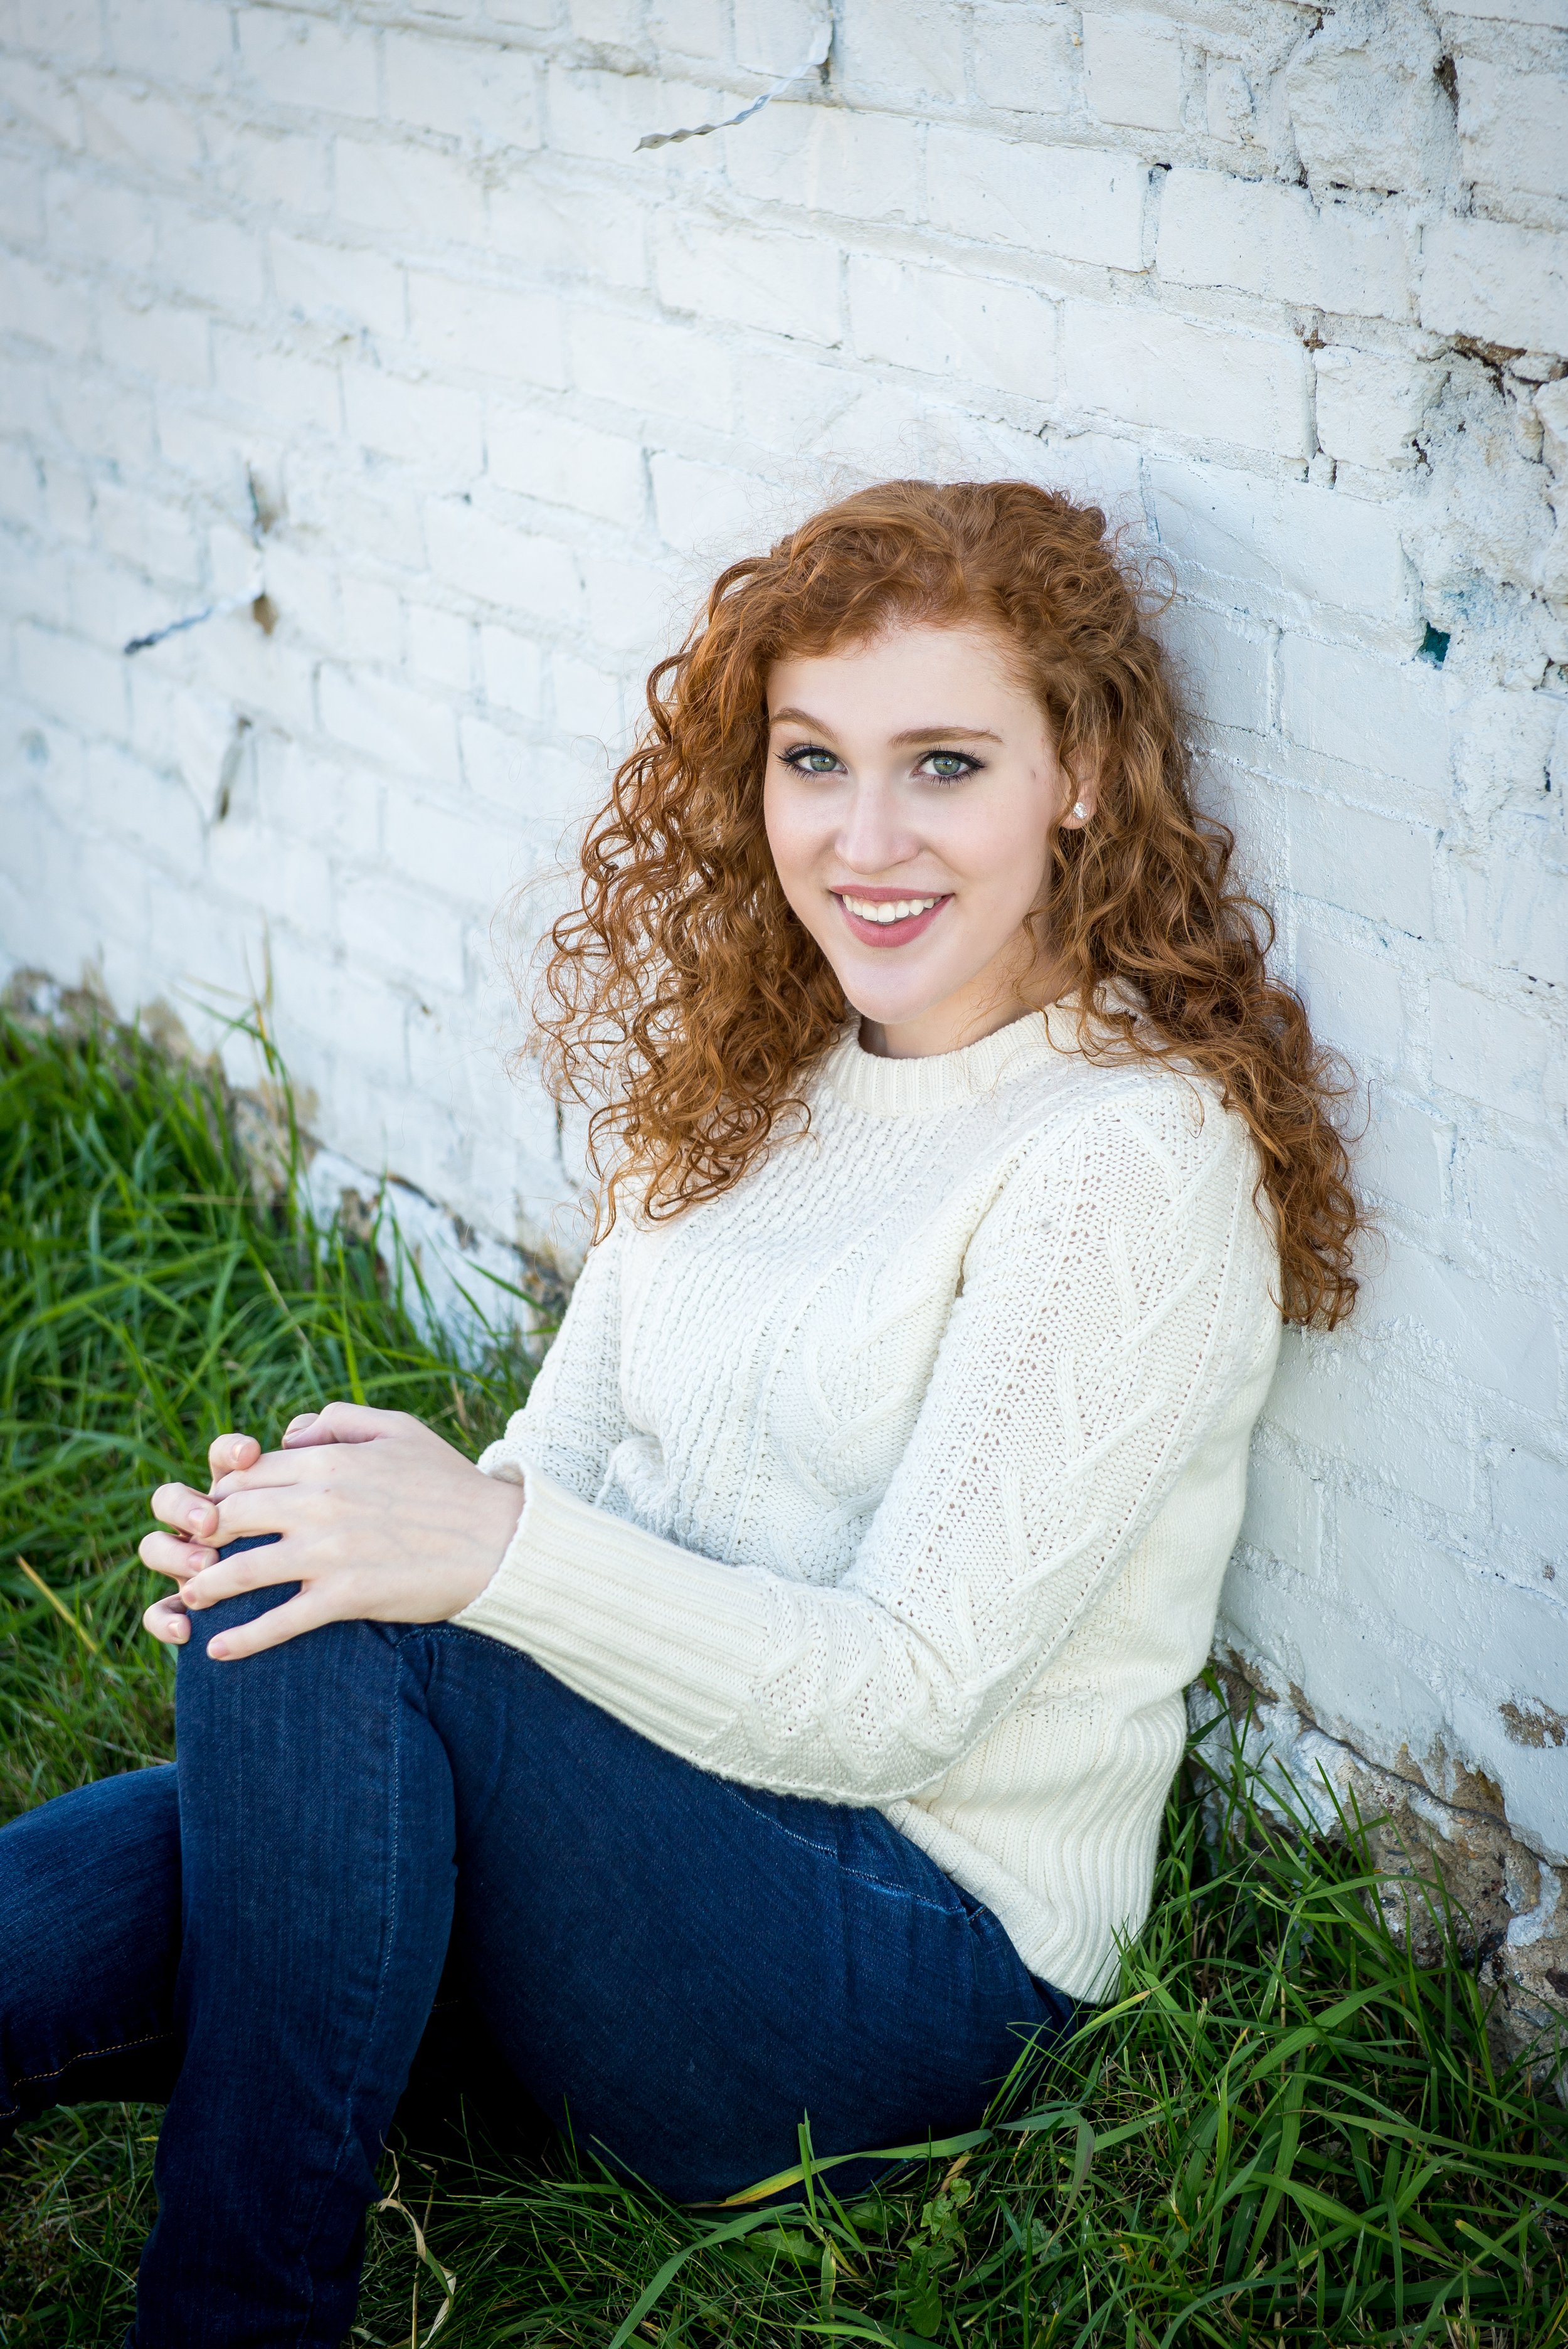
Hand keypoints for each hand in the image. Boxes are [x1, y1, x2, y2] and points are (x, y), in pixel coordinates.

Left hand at [139, 1404, 524, 1660]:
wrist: (501, 1541)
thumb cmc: (451, 1483)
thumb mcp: (399, 1428)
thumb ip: (339, 1418)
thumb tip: (290, 1432)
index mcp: (329, 1458)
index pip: (248, 1473)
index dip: (221, 1494)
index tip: (213, 1514)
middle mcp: (319, 1501)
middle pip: (231, 1516)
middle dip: (199, 1536)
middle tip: (187, 1554)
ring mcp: (329, 1551)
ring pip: (241, 1569)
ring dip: (204, 1586)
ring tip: (188, 1599)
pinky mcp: (345, 1596)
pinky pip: (280, 1621)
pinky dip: (243, 1639)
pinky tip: (218, 1652)